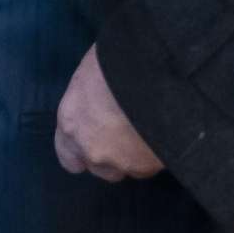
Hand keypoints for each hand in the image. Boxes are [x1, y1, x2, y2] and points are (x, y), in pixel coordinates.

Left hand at [54, 45, 164, 182]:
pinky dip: (159, 155)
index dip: (83, 153)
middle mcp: (92, 150)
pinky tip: (163, 134)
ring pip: (131, 169)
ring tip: (147, 132)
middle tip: (125, 134)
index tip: (96, 140)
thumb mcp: (88, 79)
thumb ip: (87, 104)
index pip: (69, 159)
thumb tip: (95, 106)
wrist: (156, 74)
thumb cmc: (115, 63)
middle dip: (112, 157)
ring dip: (136, 157)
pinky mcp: (154, 165)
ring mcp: (124, 162)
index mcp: (70, 124)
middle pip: (101, 169)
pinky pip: (154, 167)